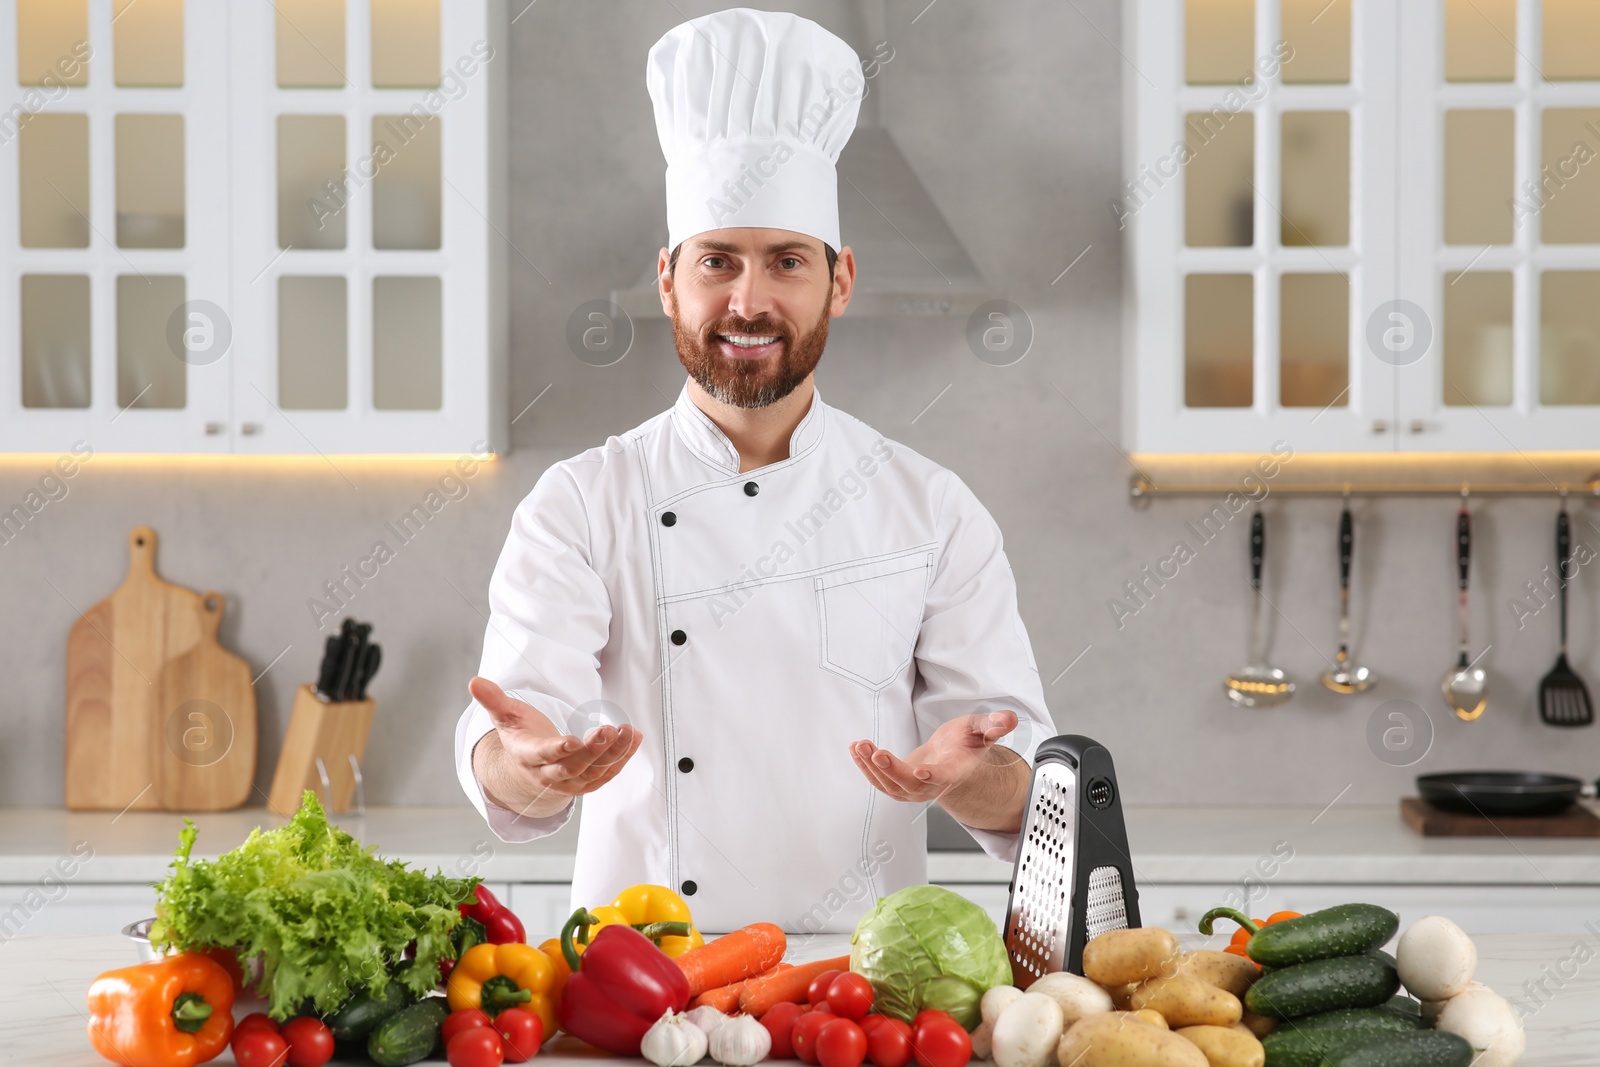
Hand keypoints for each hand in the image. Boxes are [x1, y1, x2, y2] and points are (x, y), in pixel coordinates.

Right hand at [469, 676, 640, 816]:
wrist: (526, 770)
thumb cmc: (519, 736)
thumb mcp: (505, 716)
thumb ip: (494, 700)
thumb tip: (474, 682)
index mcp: (527, 756)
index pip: (543, 755)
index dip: (558, 750)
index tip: (573, 741)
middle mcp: (548, 774)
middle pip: (573, 766)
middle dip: (593, 750)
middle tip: (609, 730)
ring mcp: (569, 782)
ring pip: (594, 771)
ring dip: (614, 753)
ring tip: (628, 731)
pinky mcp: (586, 783)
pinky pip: (607, 773)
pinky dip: (623, 757)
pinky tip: (634, 738)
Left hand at [849, 710, 1019, 803]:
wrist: (951, 757)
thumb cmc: (964, 743)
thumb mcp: (980, 729)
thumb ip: (992, 725)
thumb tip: (1008, 718)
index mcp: (953, 773)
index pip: (943, 779)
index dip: (932, 777)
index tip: (921, 770)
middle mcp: (932, 785)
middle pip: (909, 785)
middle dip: (891, 770)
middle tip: (875, 751)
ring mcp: (913, 788)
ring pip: (890, 785)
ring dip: (872, 767)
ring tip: (861, 746)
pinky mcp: (897, 784)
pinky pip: (879, 780)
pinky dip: (866, 766)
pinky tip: (857, 749)